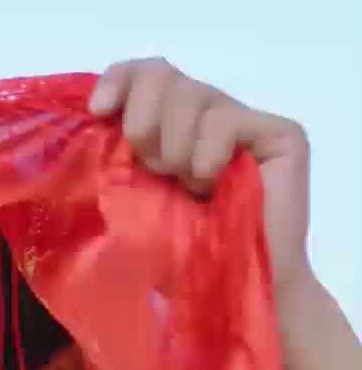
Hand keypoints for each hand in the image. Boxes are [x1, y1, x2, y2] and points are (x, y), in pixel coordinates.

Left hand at [88, 57, 311, 300]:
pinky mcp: (281, 134)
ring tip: (189, 189)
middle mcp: (206, 115)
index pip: (142, 73)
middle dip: (145, 120)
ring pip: (194, 95)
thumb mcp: (130, 206)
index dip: (120, 79)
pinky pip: (224, 120)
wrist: (231, 296)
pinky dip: (208, 155)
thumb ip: (114, 162)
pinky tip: (214, 186)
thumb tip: (88, 121)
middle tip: (153, 167)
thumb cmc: (177, 262)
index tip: (99, 110)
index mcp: (169, 127)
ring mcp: (244, 122)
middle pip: (162, 74)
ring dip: (176, 148)